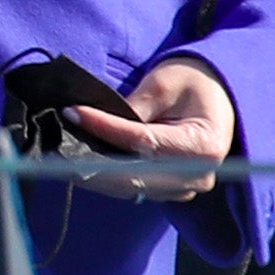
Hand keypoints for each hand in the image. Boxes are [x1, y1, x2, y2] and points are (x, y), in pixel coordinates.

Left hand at [69, 55, 234, 200]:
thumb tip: (94, 121)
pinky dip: (105, 177)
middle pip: (134, 174)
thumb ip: (134, 106)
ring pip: (129, 186)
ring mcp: (184, 187)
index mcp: (202, 145)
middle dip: (91, 160)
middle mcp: (197, 175)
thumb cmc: (193, 84)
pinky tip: (80, 162)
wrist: (219, 97)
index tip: (72, 113)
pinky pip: (133, 188)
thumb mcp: (164, 83)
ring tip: (61, 154)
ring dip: (94, 172)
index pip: (143, 141)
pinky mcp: (170, 190)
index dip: (104, 128)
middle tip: (56, 144)